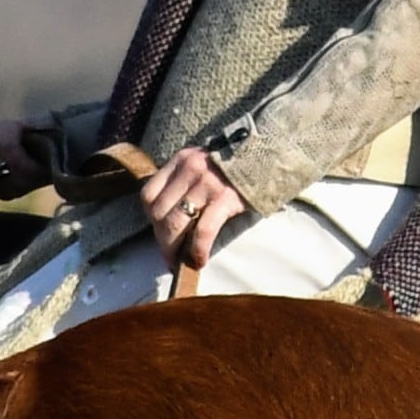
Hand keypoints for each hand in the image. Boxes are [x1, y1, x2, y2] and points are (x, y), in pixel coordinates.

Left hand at [142, 146, 246, 269]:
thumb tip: (169, 222)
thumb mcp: (203, 165)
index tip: (161, 235)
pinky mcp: (225, 198)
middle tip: (171, 256)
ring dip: (174, 249)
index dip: (151, 220)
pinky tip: (200, 260)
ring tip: (182, 261)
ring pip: (175, 224)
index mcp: (181, 160)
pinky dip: (198, 250)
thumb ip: (184, 183)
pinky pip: (202, 230)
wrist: (270, 157)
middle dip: (162, 240)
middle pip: (159, 213)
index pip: (149, 195)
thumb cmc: (236, 167)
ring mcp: (207, 183)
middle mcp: (190, 169)